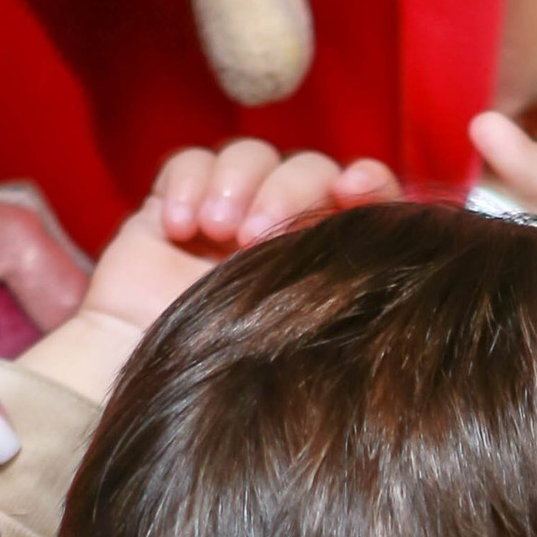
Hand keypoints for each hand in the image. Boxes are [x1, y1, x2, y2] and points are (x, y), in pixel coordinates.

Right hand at [23, 140, 397, 405]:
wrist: (141, 382)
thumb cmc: (229, 377)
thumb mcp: (302, 334)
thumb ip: (346, 287)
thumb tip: (395, 252)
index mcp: (328, 258)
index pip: (368, 200)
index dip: (370, 182)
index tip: (354, 189)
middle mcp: (284, 228)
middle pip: (308, 168)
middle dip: (286, 189)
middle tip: (253, 235)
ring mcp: (230, 212)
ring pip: (251, 154)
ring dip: (235, 181)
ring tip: (213, 230)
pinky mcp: (176, 203)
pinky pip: (190, 161)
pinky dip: (189, 182)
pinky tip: (177, 227)